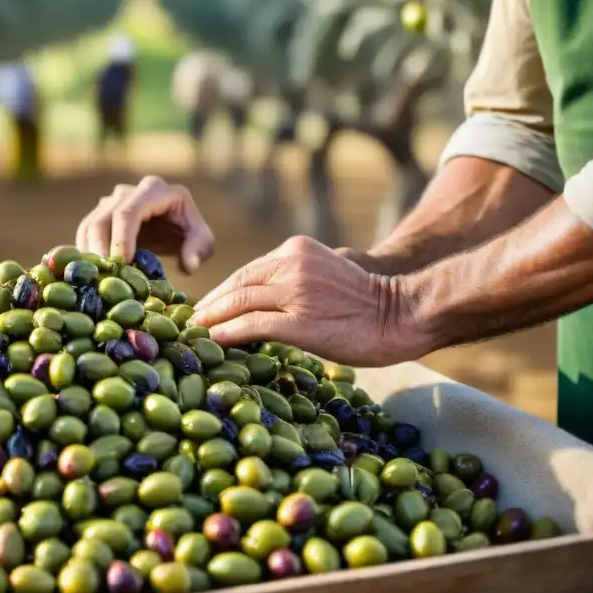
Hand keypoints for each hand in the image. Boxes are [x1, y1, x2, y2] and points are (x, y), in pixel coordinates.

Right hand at [75, 176, 214, 273]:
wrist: (174, 226)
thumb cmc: (189, 233)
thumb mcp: (203, 241)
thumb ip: (198, 250)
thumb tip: (189, 265)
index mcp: (154, 190)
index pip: (129, 212)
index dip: (121, 238)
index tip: (123, 264)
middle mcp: (128, 191)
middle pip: (104, 217)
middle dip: (101, 248)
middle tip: (105, 276)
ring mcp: (111, 201)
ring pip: (90, 224)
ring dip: (90, 252)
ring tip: (98, 277)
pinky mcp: (100, 214)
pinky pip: (85, 232)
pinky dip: (85, 252)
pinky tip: (93, 272)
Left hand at [190, 236, 426, 366]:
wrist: (404, 312)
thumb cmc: (372, 300)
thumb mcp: (328, 270)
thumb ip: (298, 275)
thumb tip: (273, 295)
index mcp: (296, 250)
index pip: (247, 271)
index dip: (222, 291)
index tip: (205, 307)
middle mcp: (291, 264)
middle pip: (236, 284)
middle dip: (210, 305)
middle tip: (189, 323)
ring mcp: (294, 291)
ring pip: (238, 303)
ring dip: (211, 319)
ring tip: (193, 334)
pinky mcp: (299, 321)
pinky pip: (252, 326)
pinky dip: (227, 333)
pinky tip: (212, 342)